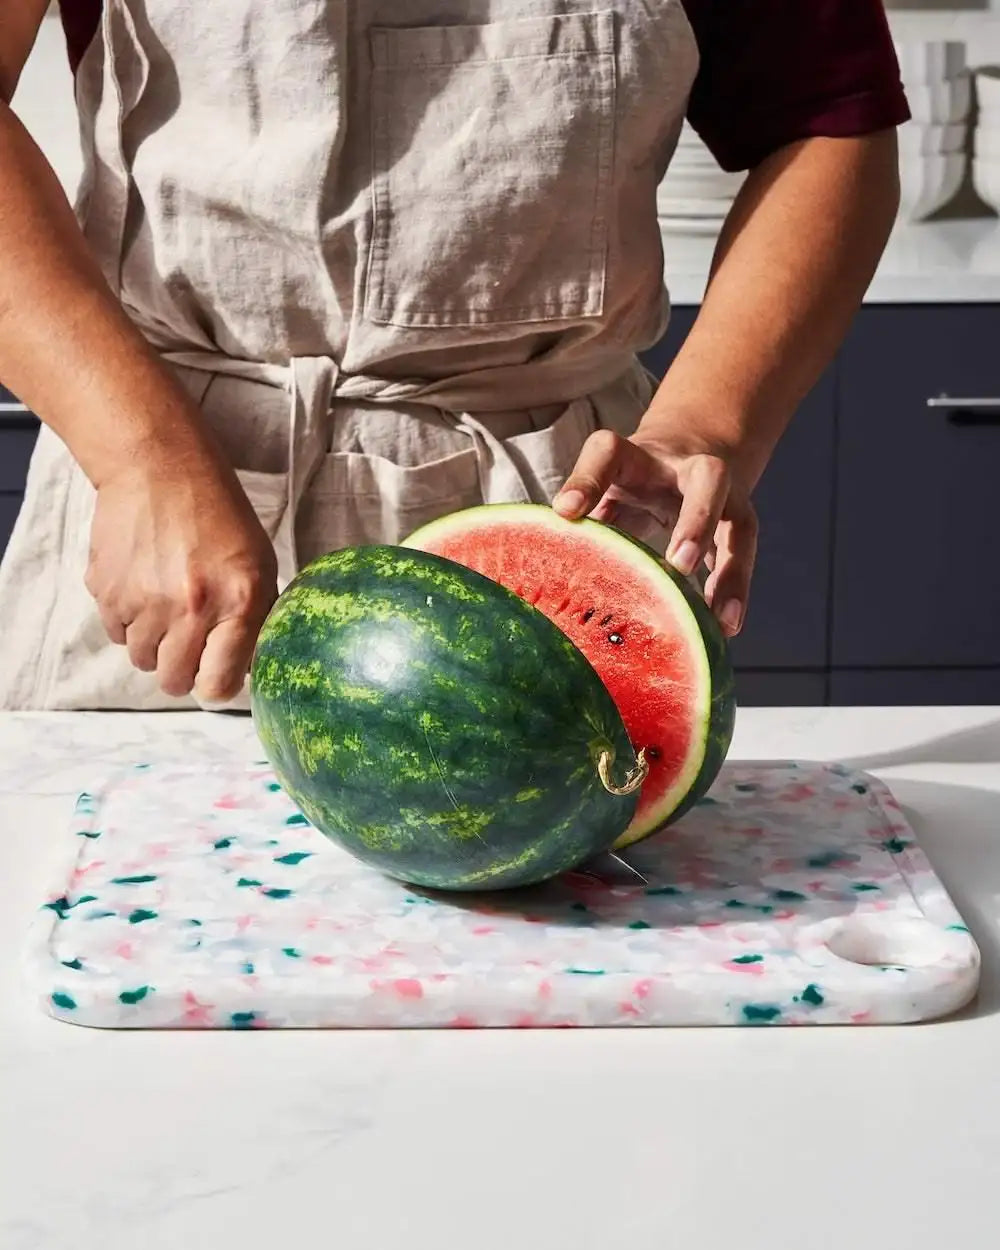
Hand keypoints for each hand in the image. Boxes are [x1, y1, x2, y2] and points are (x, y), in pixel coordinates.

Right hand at [85, 449, 277, 699]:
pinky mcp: (107, 592)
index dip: (217, 685)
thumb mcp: (259, 564)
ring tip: (166, 608)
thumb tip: (243, 667)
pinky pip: (116, 634)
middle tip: (189, 644)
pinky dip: (129, 622)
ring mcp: (145, 602)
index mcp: (239, 602)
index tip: (216, 674)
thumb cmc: (218, 516)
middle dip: (182, 670)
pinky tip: (144, 588)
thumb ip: (255, 618)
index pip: (218, 685)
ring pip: (142, 660)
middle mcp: (191, 608)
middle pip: (174, 681)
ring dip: (154, 645)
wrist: (158, 468)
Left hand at [553, 426, 757, 636]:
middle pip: (707, 479)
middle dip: (696, 521)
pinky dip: (735, 590)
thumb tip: (546, 567)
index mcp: (636, 458)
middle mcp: (686, 469)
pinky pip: (742, 556)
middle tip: (680, 564)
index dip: (587, 479)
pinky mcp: (739, 521)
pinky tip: (726, 625)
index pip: (608, 452)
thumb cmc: (633, 479)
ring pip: (738, 524)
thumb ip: (587, 516)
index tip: (565, 512)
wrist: (690, 447)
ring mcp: (722, 495)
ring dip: (730, 571)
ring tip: (719, 616)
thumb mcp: (607, 485)